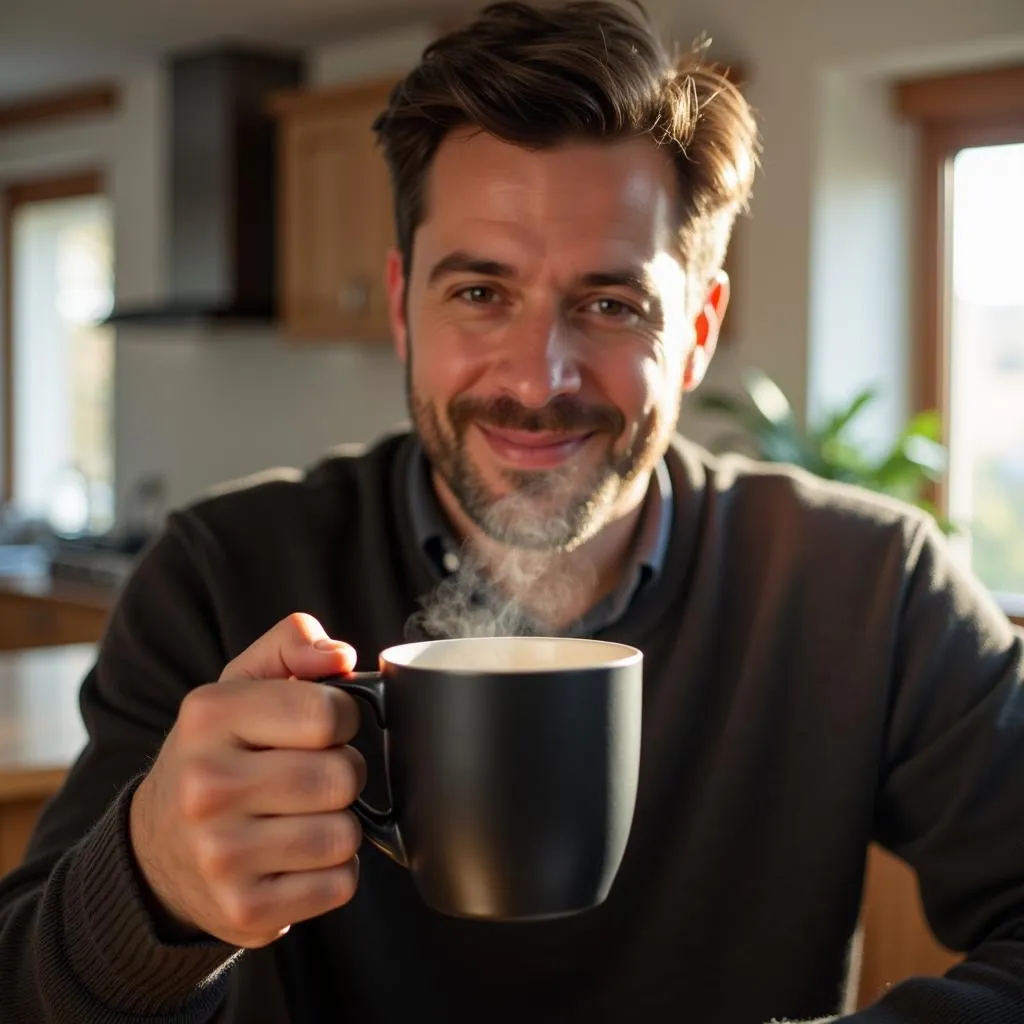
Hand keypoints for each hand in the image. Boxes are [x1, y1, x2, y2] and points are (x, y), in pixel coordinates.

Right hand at [129, 613, 366, 947]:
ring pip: (345, 835)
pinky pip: (339, 885)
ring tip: (302, 816)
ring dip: (340, 824)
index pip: (327, 713)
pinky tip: (296, 858)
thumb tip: (340, 657)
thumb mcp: (239, 684)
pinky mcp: (242, 911)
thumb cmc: (218, 753)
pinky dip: (332, 872)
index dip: (342, 717)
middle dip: (343, 772)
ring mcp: (220, 856)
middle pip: (342, 777)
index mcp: (209, 716)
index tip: (324, 726)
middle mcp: (206, 787)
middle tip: (313, 775)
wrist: (156, 850)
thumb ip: (292, 645)